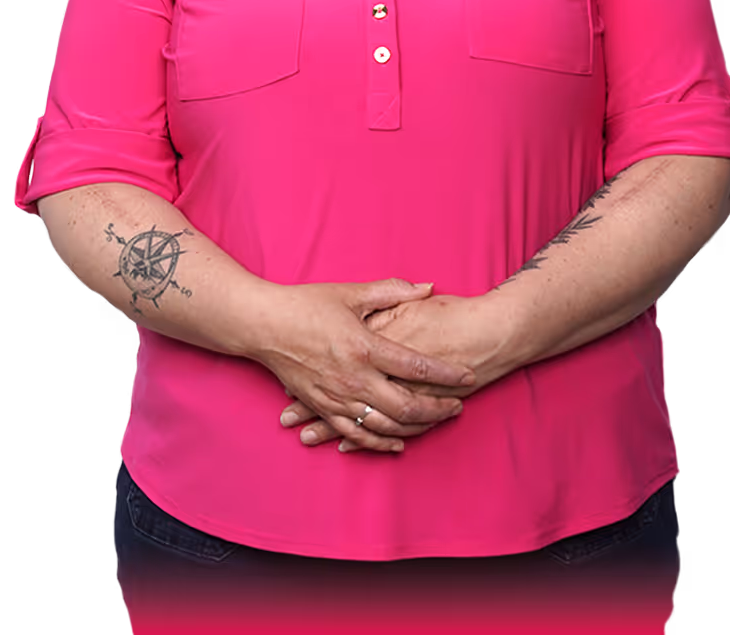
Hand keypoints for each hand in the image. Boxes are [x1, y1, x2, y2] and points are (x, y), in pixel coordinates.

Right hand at [254, 278, 477, 453]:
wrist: (262, 325)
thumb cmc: (306, 304)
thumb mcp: (350, 293)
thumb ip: (392, 291)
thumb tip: (428, 287)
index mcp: (364, 346)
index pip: (416, 366)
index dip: (446, 373)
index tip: (468, 375)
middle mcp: (353, 378)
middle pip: (407, 405)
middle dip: (438, 408)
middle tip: (459, 405)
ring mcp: (337, 397)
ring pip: (385, 425)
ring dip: (416, 428)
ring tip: (436, 421)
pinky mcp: (323, 408)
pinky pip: (357, 435)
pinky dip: (381, 442)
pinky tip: (399, 442)